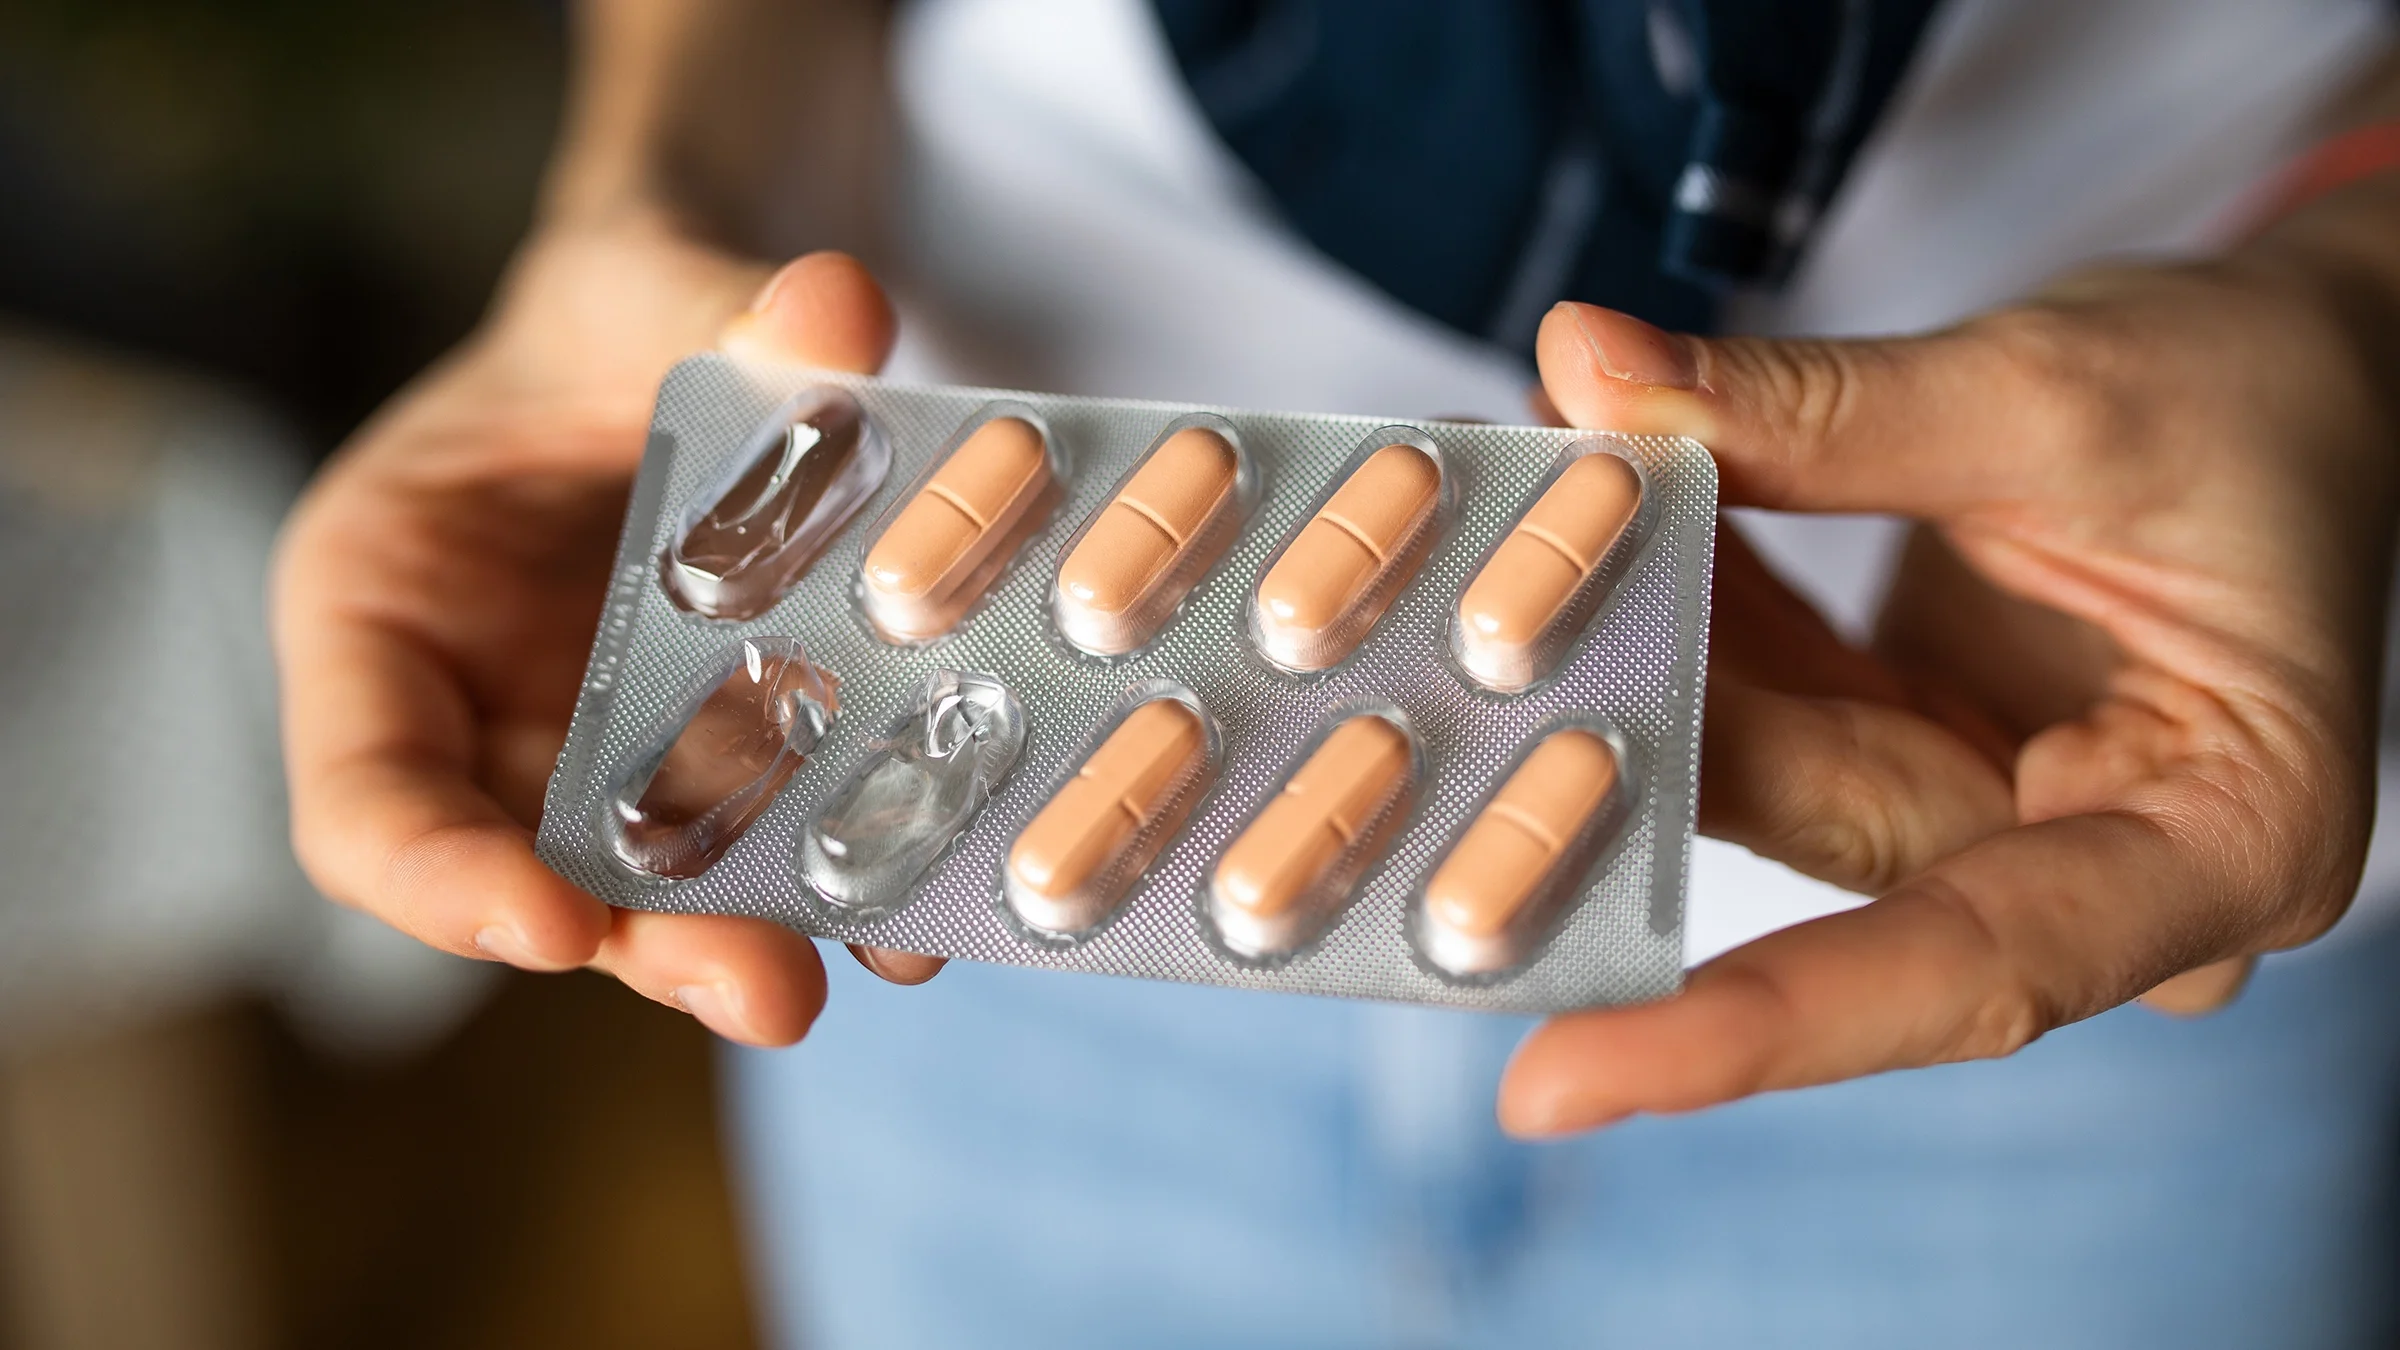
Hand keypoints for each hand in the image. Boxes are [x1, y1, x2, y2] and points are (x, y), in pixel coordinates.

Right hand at [273, 214, 937, 1046]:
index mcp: (381, 604)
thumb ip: (712, 298)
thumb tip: (835, 313)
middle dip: (646, 939)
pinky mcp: (724, 763)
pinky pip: (771, 836)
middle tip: (767, 990)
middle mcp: (481, 711)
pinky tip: (930, 897)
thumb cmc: (607, 307)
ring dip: (762, 932)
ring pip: (661, 884)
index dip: (439, 875)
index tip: (548, 925)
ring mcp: (608, 752)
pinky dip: (843, 872)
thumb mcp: (639, 281)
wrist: (692, 337)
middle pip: (532, 873)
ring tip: (877, 958)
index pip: (365, 794)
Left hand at [1498, 256, 2395, 1135]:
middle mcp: (2099, 871)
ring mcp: (1998, 818)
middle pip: (1831, 854)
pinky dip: (1668, 617)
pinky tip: (1558, 534)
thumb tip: (1587, 369)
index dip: (1759, 1027)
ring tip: (1482, 557)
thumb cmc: (2253, 396)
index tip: (1556, 1080)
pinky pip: (1762, 705)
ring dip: (1622, 660)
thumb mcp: (2058, 394)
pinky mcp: (1917, 750)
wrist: (2310, 371)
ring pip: (1767, 773)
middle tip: (1439, 697)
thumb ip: (1820, 410)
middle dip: (1628, 763)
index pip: (1969, 971)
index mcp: (2219, 845)